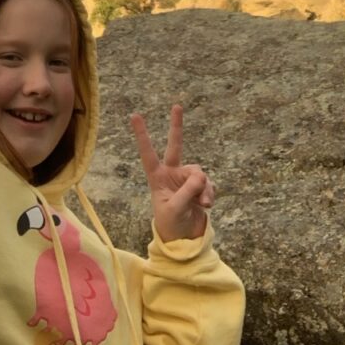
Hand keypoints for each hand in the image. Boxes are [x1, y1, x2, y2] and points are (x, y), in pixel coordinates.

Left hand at [130, 104, 213, 242]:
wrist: (184, 239)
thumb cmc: (171, 224)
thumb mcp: (175, 209)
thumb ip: (186, 192)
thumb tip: (202, 175)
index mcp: (157, 178)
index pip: (148, 154)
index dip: (142, 135)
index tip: (135, 115)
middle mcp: (171, 173)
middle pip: (175, 146)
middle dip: (176, 126)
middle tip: (176, 106)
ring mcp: (187, 178)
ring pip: (199, 173)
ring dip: (203, 188)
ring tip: (203, 203)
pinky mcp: (201, 186)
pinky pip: (209, 183)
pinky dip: (210, 193)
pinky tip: (207, 205)